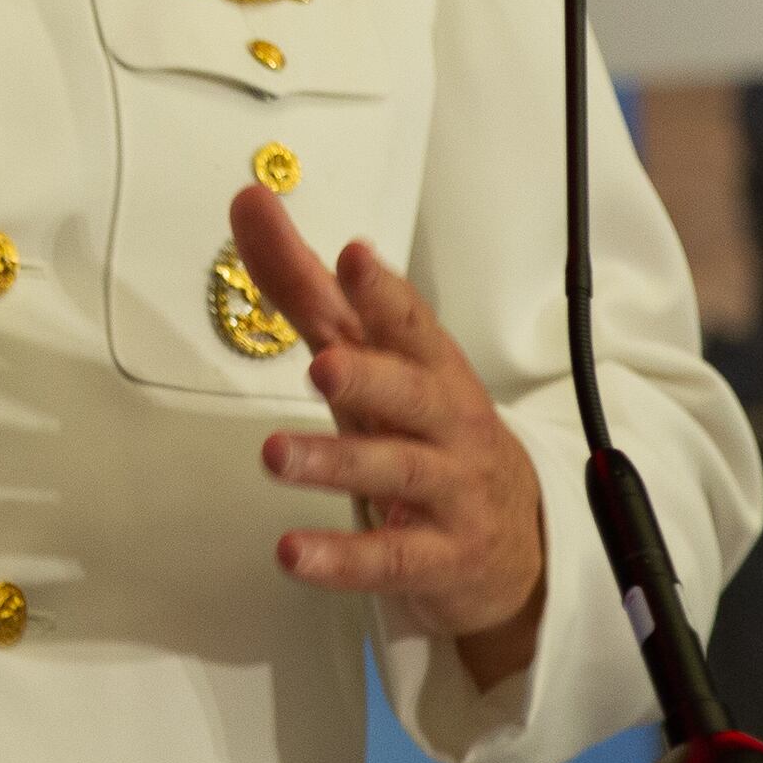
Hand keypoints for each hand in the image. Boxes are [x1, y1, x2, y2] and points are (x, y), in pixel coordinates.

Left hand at [236, 184, 548, 690]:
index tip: (356, 258)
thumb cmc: (425, 432)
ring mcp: (446, 492)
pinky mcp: (436, 558)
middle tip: (323, 365)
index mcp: (429, 369)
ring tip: (276, 454)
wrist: (514, 542)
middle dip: (372, 377)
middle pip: (414, 395)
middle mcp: (445, 425)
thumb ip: (305, 288)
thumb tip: (248, 203)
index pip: (411, 325)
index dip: (385, 294)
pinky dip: (342, 558)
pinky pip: (389, 559)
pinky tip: (294, 554)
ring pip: (397, 473)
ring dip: (337, 463)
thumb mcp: (368, 361)